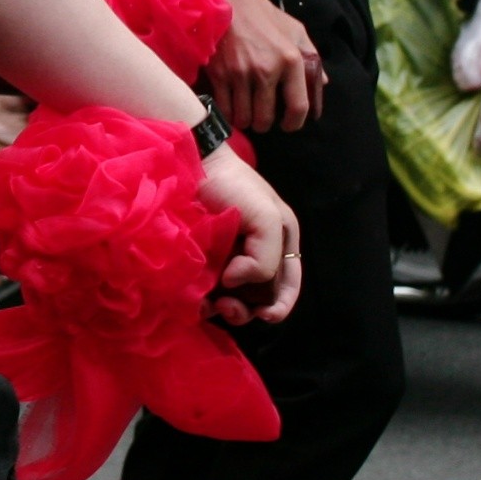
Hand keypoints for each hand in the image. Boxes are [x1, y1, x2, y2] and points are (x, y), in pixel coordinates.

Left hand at [196, 151, 302, 326]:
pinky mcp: (201, 260)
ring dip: (224, 308)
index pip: (287, 286)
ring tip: (210, 304)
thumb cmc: (234, 185)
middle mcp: (255, 255)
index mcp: (280, 244)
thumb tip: (235, 282)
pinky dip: (202, 300)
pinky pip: (205, 290)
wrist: (193, 164)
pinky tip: (196, 299)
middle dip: (246, 309)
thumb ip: (266, 257)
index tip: (264, 315)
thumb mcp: (266, 217)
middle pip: (259, 298)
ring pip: (232, 299)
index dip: (280, 307)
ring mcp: (226, 259)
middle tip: (227, 307)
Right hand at [209, 0, 323, 132]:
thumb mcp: (294, 29)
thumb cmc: (261, 15)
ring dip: (243, 120)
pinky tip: (228, 106)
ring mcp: (240, 73)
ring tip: (244, 113)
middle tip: (261, 119)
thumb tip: (323, 83)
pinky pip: (223, 108)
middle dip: (263, 124)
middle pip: (265, 118)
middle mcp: (266, 70)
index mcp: (290, 60)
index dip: (294, 123)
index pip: (298, 107)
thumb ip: (311, 56)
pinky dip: (226, 113)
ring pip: (242, 118)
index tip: (289, 125)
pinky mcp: (218, 73)